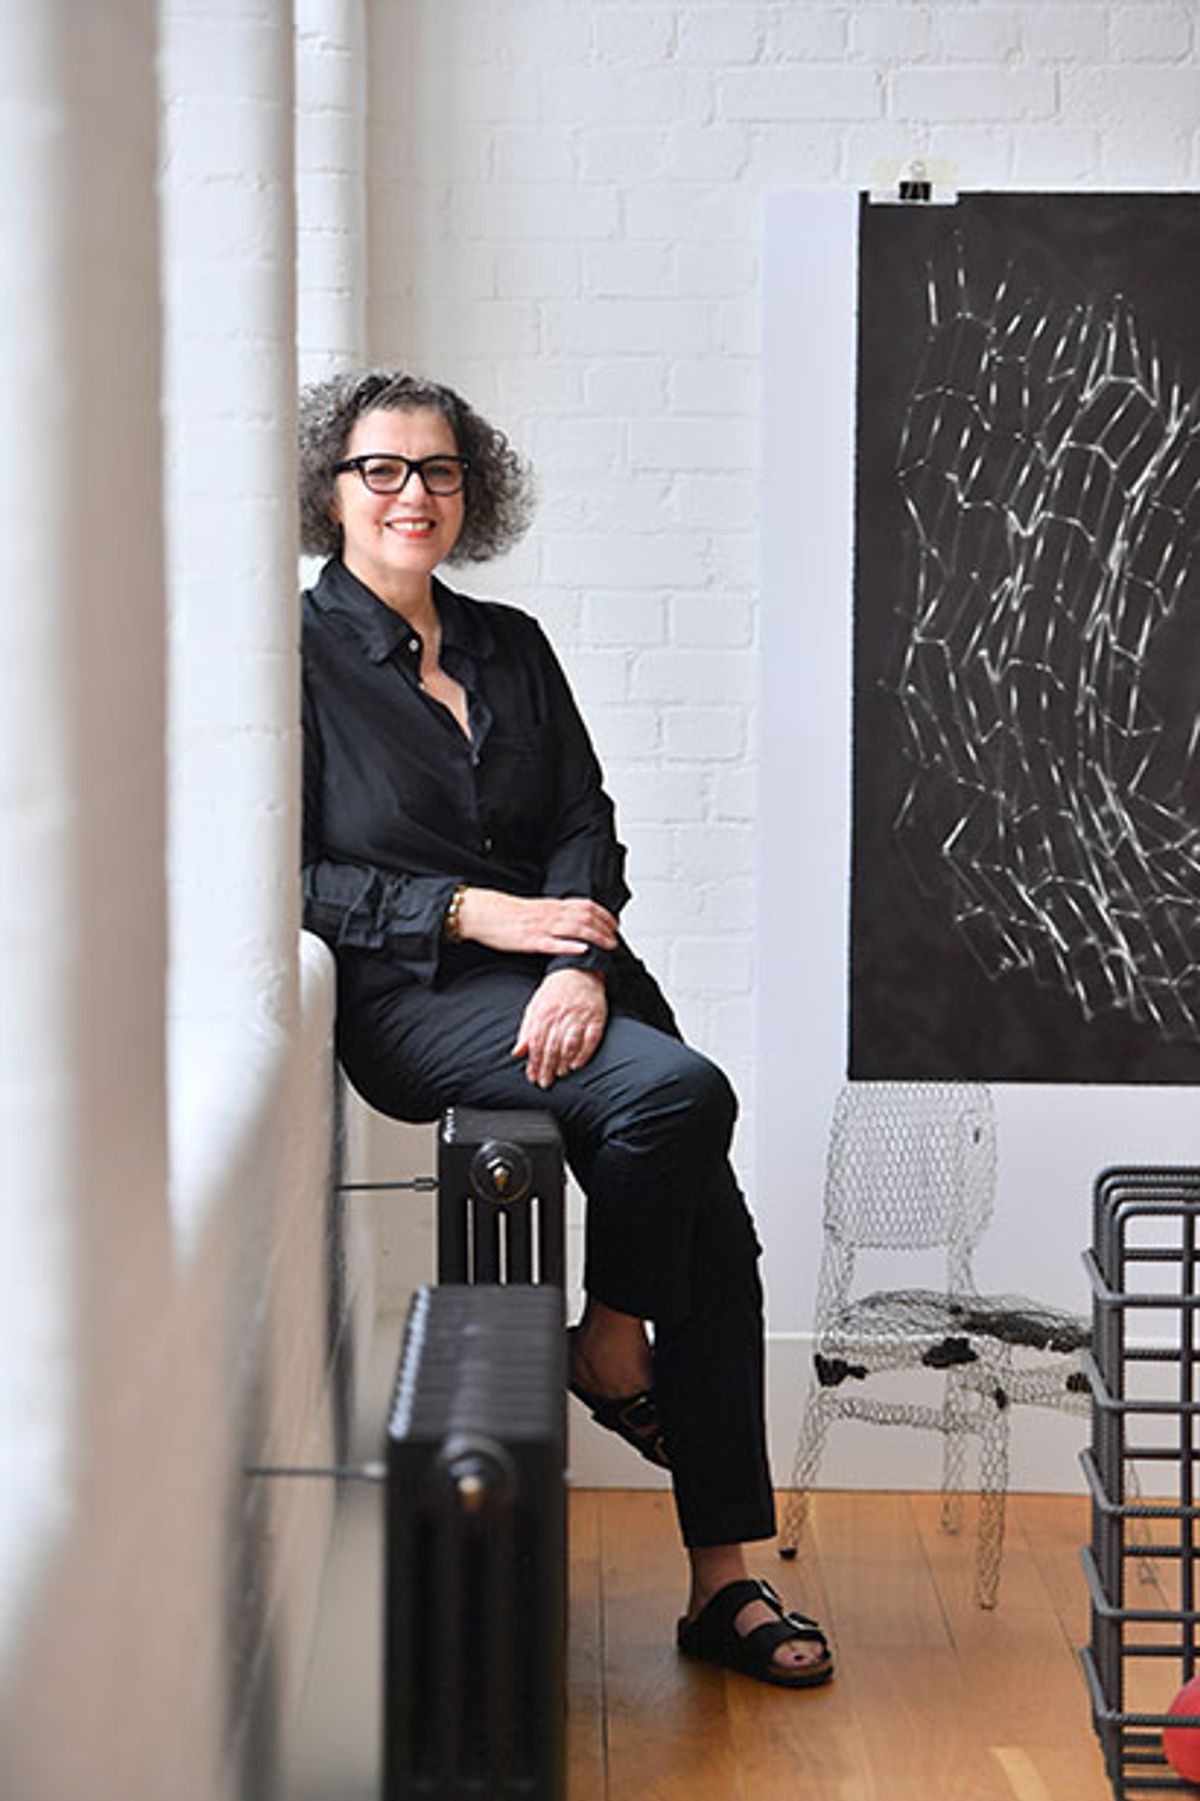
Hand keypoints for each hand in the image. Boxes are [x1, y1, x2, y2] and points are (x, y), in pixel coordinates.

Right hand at [456, 888, 617, 957]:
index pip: (586, 906)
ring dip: (595, 937)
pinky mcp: (531, 942)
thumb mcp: (536, 909)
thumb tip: (573, 919)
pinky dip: (571, 946)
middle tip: (615, 940)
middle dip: (604, 929)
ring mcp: (542, 928)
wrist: (485, 913)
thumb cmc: (508, 913)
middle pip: (585, 918)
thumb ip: (555, 913)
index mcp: (552, 905)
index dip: (604, 915)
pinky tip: (583, 950)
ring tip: (608, 946)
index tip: (614, 924)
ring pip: (575, 929)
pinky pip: (554, 944)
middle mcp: (551, 914)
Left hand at [512, 968, 607, 1088]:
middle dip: (547, 1068)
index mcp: (543, 1013)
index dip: (534, 1063)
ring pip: (569, 1045)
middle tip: (544, 1083)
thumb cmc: (555, 991)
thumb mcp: (535, 1007)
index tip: (532, 1077)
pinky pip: (591, 1040)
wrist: (579, 971)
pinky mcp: (596, 1018)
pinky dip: (584, 1054)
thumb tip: (517, 1052)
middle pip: (552, 1047)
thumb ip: (526, 1031)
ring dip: (563, 1062)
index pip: (536, 1043)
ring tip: (559, 1075)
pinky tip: (576, 1065)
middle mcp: (560, 1016)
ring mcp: (579, 1017)